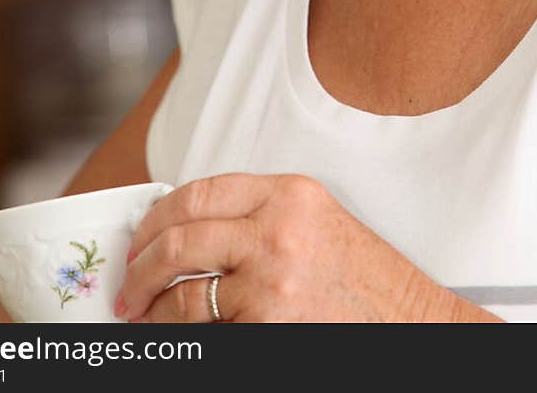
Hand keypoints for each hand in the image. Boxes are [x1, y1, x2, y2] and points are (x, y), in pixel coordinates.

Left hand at [114, 172, 456, 323]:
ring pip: (184, 297)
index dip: (155, 219)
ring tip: (143, 322)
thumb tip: (185, 230)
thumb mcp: (313, 223)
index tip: (140, 238)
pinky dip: (185, 342)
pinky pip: (207, 337)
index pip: (198, 194)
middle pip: (180, 240)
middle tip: (128, 287)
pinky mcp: (266, 330)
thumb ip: (257, 216)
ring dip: (153, 314)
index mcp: (286, 195)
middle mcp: (276, 232)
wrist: (408, 324)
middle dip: (140, 268)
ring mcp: (270, 284)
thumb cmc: (365, 283)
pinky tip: (178, 342)